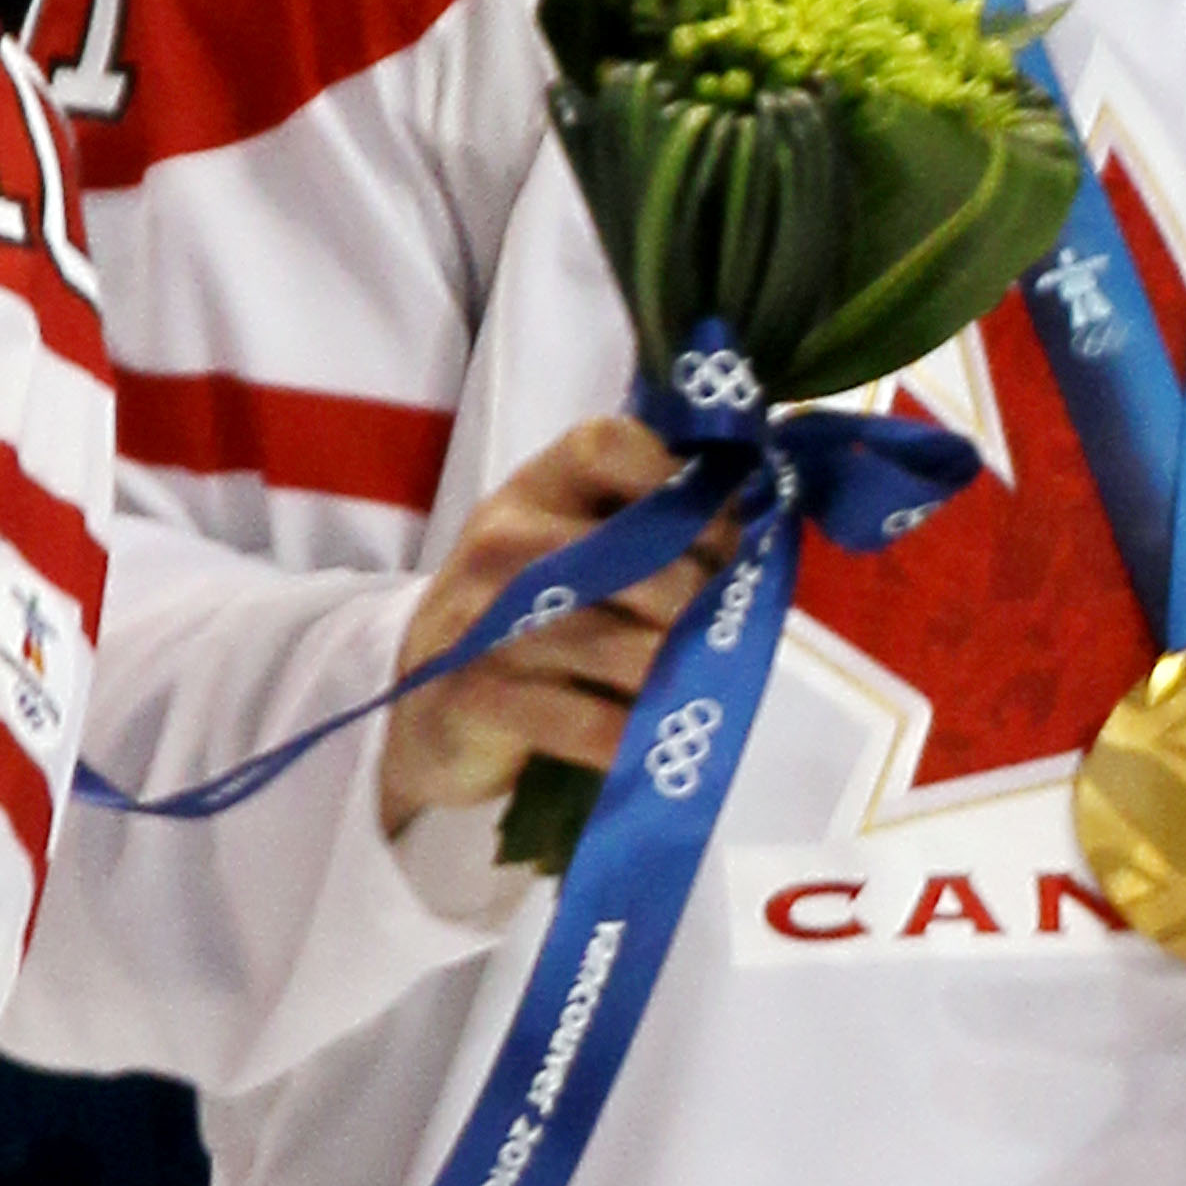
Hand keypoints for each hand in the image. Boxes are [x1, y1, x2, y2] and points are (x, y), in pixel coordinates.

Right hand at [374, 415, 728, 836]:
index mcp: (537, 487)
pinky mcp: (475, 697)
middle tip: (727, 628)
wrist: (424, 705)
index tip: (725, 532)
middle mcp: (504, 542)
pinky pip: (589, 723)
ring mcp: (485, 620)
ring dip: (681, 674)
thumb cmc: (532, 613)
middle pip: (644, 558)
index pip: (608, 445)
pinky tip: (650, 741)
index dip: (682, 483)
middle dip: (703, 601)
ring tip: (702, 687)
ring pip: (630, 648)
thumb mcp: (573, 546)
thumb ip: (647, 523)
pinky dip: (633, 738)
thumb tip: (762, 517)